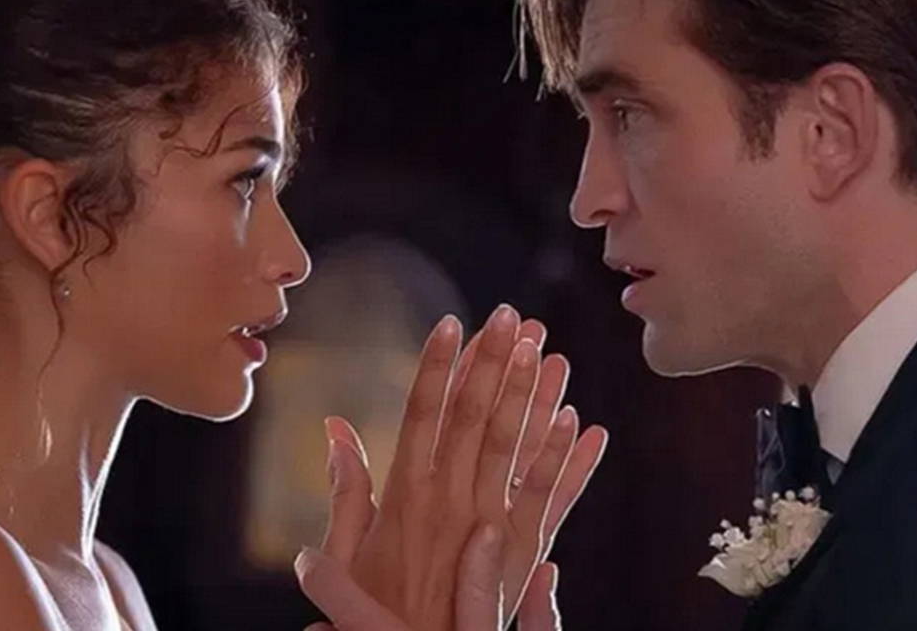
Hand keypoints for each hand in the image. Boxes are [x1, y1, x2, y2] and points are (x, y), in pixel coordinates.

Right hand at [318, 305, 606, 627]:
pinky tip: (583, 423)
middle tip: (512, 316)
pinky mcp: (521, 554)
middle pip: (474, 417)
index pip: (423, 412)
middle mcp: (449, 500)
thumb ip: (346, 488)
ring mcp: (488, 525)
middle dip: (494, 363)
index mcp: (404, 492)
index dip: (439, 365)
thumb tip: (334, 427)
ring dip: (533, 397)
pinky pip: (549, 500)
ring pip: (515, 447)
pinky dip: (569, 462)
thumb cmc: (375, 607)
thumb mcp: (345, 550)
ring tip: (550, 351)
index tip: (453, 322)